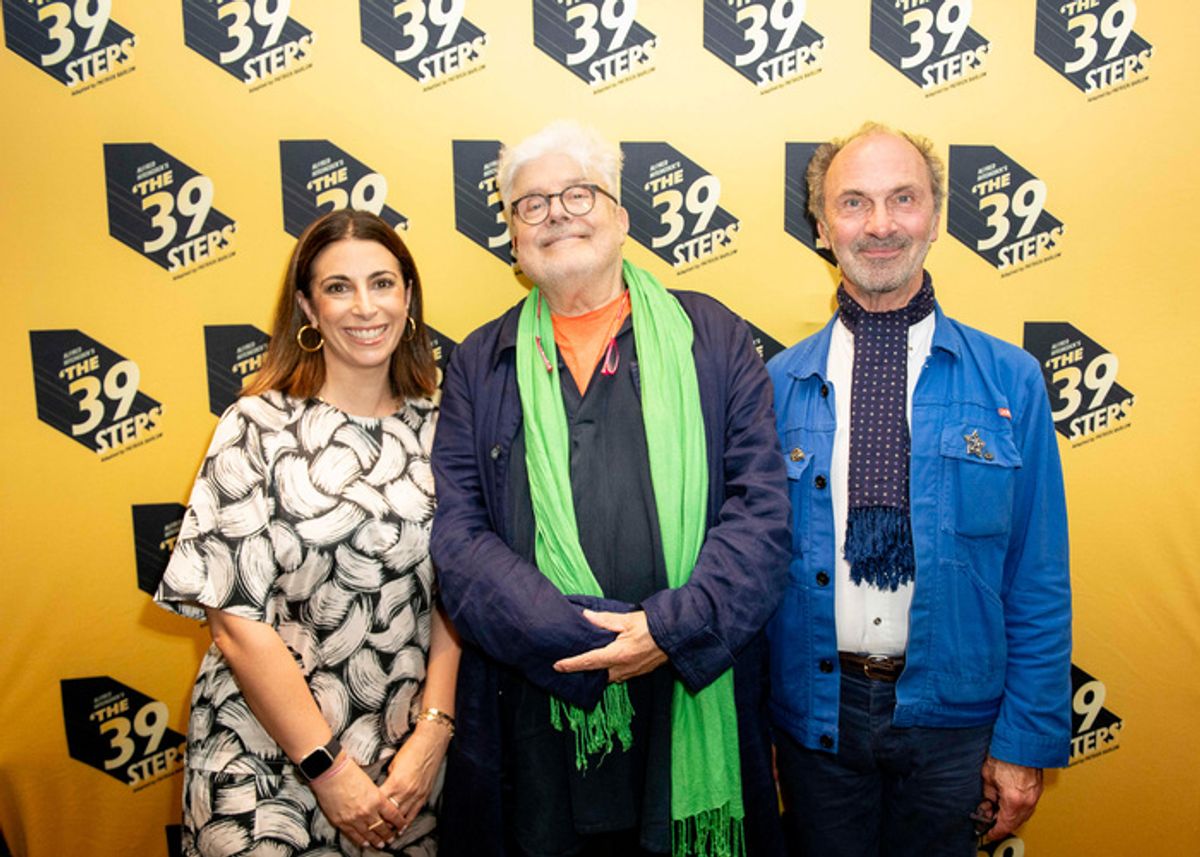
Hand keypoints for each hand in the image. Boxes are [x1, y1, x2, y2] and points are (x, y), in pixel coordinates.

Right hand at [309, 756, 405, 849]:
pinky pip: (354, 835)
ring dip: (376, 840)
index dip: (399, 822)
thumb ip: (375, 795)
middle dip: (388, 834)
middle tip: (392, 838)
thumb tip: (380, 803)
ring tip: (381, 844)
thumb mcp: (369, 782)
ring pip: (369, 834)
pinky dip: (361, 840)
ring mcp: (354, 818)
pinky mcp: (341, 822)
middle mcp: (368, 811)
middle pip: (382, 828)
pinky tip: (365, 843)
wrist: (330, 772)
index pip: (393, 815)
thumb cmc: (349, 771)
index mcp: (377, 799)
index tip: (402, 825)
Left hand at [381, 721, 452, 829]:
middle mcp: (406, 791)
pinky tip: (400, 829)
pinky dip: (406, 823)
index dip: (372, 810)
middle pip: (390, 814)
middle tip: (371, 829)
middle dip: (380, 822)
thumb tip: (383, 790)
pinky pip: (414, 814)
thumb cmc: (411, 749)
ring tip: (383, 834)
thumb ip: (389, 780)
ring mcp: (417, 795)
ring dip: (392, 826)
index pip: (380, 802)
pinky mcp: (424, 795)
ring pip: (402, 817)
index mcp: (396, 782)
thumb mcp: (394, 764)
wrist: (431, 743)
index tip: (365, 814)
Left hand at [553, 610, 667, 682]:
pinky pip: (620, 677)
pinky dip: (610, 673)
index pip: (589, 662)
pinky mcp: (640, 672)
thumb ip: (605, 620)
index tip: (557, 666)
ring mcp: (632, 672)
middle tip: (568, 668)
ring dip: (597, 674)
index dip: (571, 664)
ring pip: (609, 678)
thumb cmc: (654, 626)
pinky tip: (607, 666)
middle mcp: (623, 668)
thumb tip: (586, 617)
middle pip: (597, 675)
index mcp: (618, 654)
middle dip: (582, 673)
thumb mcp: (628, 619)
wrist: (678, 636)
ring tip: (585, 668)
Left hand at [980, 755, 1043, 841]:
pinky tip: (1008, 800)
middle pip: (1015, 822)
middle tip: (989, 818)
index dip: (994, 831)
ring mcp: (1035, 794)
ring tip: (997, 807)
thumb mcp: (988, 775)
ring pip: (1023, 814)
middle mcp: (1028, 800)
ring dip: (1011, 815)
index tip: (988, 833)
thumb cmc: (1005, 752)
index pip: (1004, 825)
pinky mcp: (1038, 787)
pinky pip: (1028, 805)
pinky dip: (1018, 807)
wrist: (1021, 740)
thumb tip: (987, 803)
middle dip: (1002, 823)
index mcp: (1014, 800)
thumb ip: (988, 794)